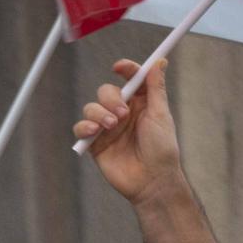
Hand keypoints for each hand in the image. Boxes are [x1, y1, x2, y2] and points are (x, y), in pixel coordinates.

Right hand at [74, 58, 184, 205]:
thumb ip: (155, 88)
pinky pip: (81, 128)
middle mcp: (123, 113)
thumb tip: (159, 62)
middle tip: (122, 114)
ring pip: (91, 108)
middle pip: (106, 92)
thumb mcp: (160, 114)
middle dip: (111, 99)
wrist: (150, 180)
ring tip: (112, 127)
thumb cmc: (161, 149)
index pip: (130, 79)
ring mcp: (108, 128)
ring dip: (99, 113)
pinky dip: (84, 127)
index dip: (125, 69)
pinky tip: (94, 132)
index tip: (119, 67)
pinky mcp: (95, 143)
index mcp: (141, 103)